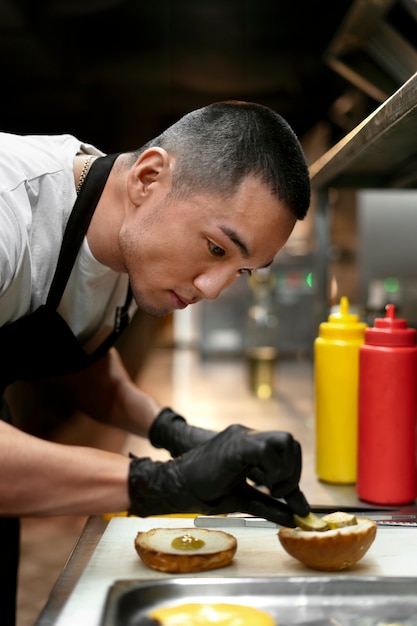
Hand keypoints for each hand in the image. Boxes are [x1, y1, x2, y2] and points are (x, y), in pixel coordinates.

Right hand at [149, 408, 309, 514]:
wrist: (179, 486)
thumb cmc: (207, 491)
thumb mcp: (245, 499)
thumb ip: (269, 506)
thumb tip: (294, 518)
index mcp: (251, 445)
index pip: (287, 448)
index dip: (294, 474)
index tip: (292, 502)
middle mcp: (249, 435)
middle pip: (290, 441)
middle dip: (293, 471)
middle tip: (277, 492)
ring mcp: (242, 437)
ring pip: (285, 441)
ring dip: (284, 469)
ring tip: (269, 487)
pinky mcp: (236, 445)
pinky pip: (267, 449)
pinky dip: (273, 469)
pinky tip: (261, 483)